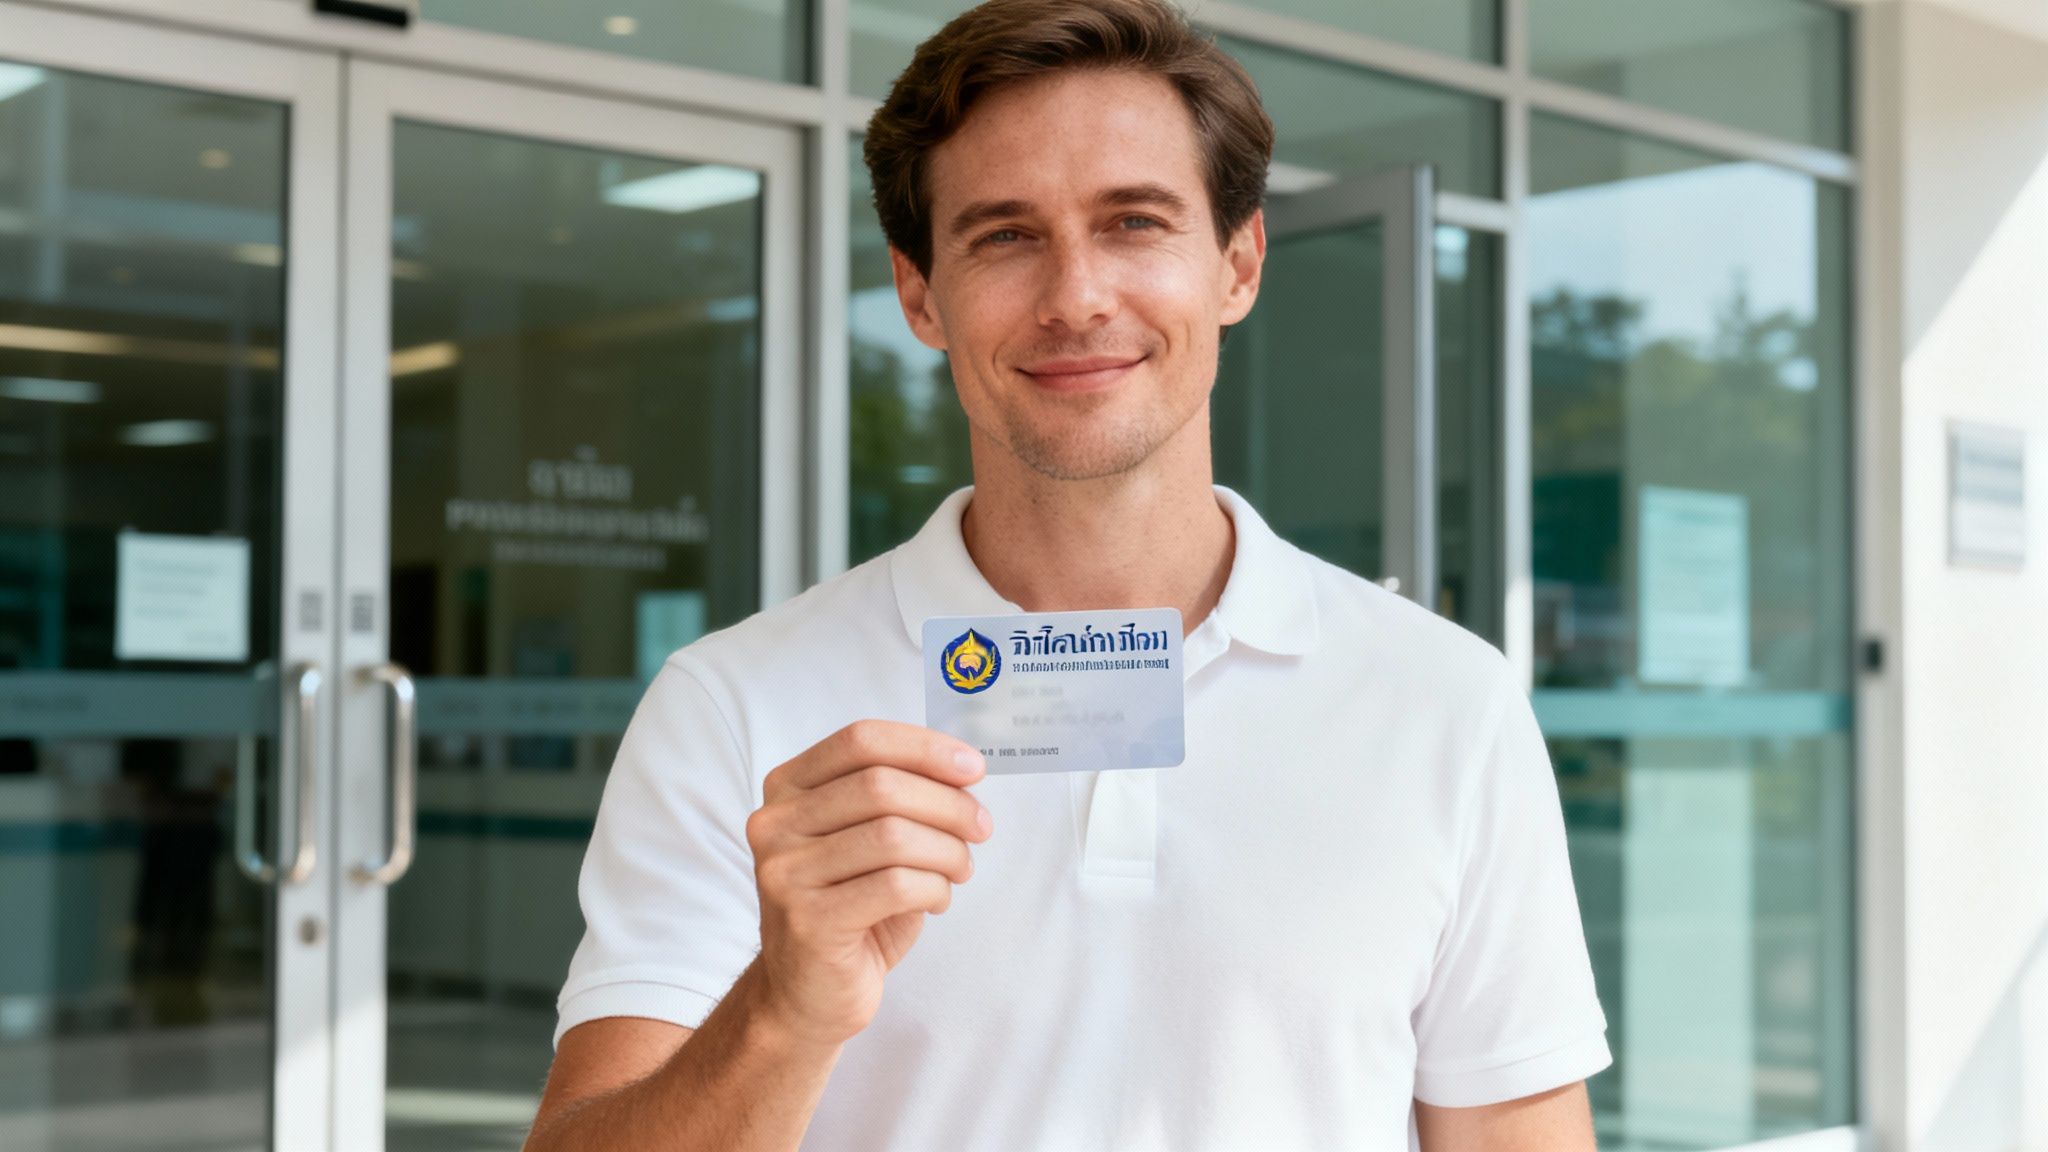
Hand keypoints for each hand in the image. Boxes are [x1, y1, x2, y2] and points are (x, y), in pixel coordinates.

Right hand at [743, 719, 992, 1047]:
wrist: (807, 993)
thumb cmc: (850, 909)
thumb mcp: (867, 839)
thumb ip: (899, 798)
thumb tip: (964, 769)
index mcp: (788, 788)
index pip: (861, 741)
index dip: (924, 748)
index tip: (973, 768)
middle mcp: (775, 824)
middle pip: (881, 785)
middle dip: (948, 804)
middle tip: (980, 828)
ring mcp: (785, 873)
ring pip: (893, 835)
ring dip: (947, 850)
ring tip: (960, 869)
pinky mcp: (808, 921)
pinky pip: (896, 886)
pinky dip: (934, 888)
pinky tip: (937, 900)